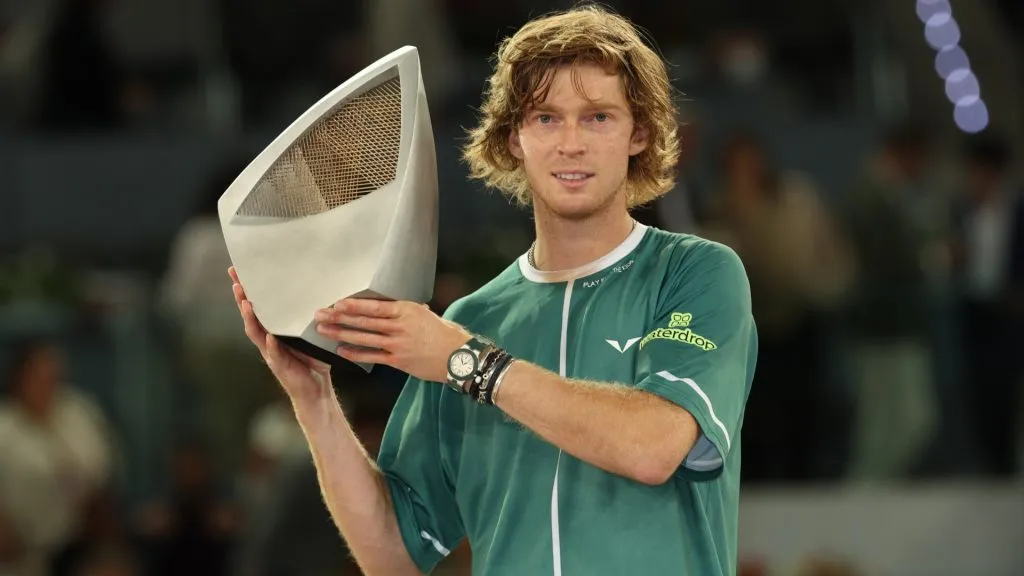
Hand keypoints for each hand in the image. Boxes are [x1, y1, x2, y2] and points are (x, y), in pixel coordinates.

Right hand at [229, 267, 331, 403]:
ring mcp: (271, 352)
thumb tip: (321, 291)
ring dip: (250, 318)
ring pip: (256, 333)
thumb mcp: (311, 333)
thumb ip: (310, 317)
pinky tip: (269, 337)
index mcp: (273, 329)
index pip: (258, 306)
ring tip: (245, 303)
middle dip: (241, 298)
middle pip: (250, 315)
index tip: (239, 272)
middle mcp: (267, 339)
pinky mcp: (280, 366)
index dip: (248, 290)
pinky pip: (274, 354)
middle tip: (236, 280)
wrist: (315, 388)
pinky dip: (271, 345)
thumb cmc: (313, 359)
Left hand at [314, 298, 470, 382]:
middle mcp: (400, 326)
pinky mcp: (398, 360)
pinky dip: (356, 354)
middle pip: (364, 321)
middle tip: (320, 315)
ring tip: (323, 331)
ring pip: (364, 338)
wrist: (460, 357)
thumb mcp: (427, 315)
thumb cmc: (447, 334)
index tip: (337, 303)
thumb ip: (408, 312)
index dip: (354, 305)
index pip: (374, 306)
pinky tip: (341, 351)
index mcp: (407, 310)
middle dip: (339, 318)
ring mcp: (398, 344)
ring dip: (341, 334)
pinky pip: (373, 356)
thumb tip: (394, 309)